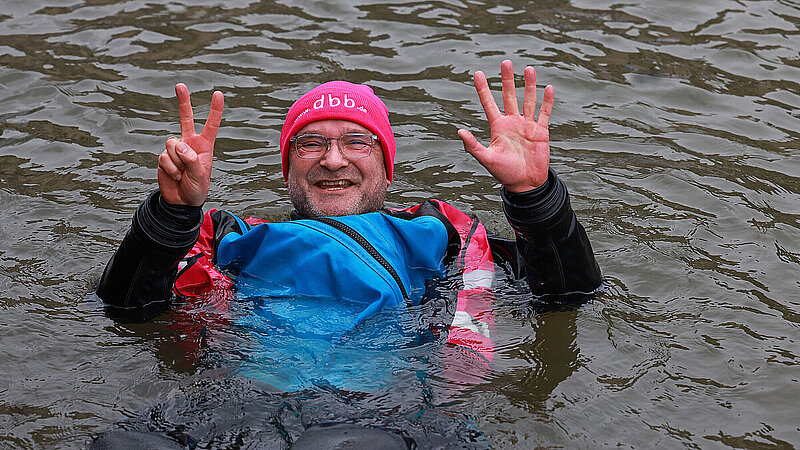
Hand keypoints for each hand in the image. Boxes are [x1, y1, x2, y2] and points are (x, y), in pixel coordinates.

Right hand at [157, 83, 223, 205]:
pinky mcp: (164, 157)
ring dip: (177, 162)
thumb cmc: (196, 189)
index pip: (211, 125)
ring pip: (172, 144)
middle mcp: (189, 143)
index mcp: (204, 146)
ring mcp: (175, 149)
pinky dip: (170, 169)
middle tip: (180, 85)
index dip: (215, 110)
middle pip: (185, 118)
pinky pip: (164, 157)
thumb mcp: (200, 177)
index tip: (218, 93)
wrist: (180, 202)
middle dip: (183, 101)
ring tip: (183, 174)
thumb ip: (192, 160)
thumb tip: (178, 144)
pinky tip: (175, 176)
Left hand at [458, 60, 553, 192]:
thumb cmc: (504, 174)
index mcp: (498, 127)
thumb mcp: (486, 159)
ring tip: (529, 69)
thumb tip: (459, 131)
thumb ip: (473, 146)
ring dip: (529, 85)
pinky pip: (544, 113)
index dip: (483, 89)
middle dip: (507, 79)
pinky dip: (547, 101)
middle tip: (505, 62)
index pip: (488, 103)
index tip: (477, 73)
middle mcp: (512, 123)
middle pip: (509, 96)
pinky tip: (548, 88)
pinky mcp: (541, 132)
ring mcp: (527, 126)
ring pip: (528, 100)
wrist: (526, 185)